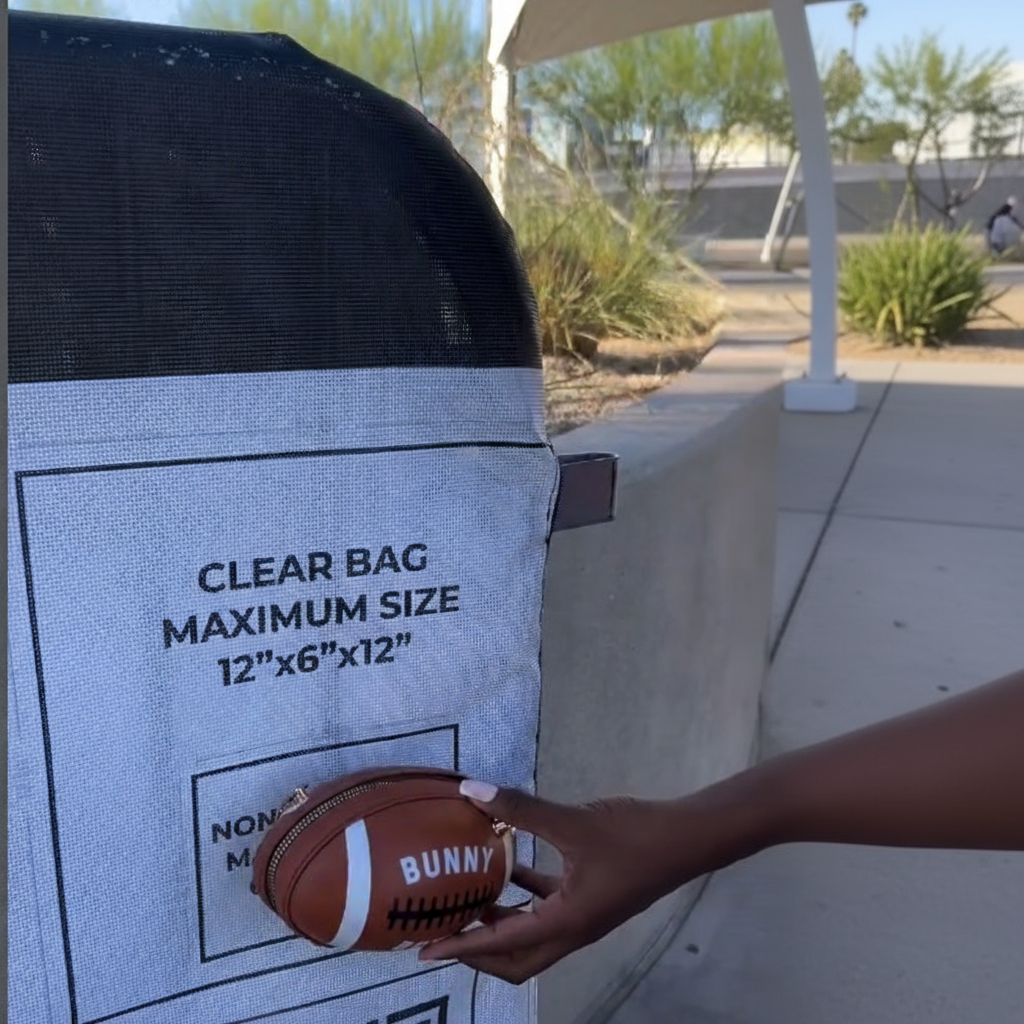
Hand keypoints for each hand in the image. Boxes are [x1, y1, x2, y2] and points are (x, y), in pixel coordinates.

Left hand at [418, 780, 755, 983]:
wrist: (687, 839)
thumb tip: (472, 790)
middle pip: (516, 960)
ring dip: (500, 926)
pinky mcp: (593, 898)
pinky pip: (548, 909)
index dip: (461, 948)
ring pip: (532, 937)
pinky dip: (524, 897)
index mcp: (565, 924)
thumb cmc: (634, 837)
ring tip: (468, 899)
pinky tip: (511, 866)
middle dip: (477, 952)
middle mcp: (572, 931)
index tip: (423, 950)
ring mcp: (584, 917)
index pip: (501, 946)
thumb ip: (521, 808)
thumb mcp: (572, 821)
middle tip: (444, 928)